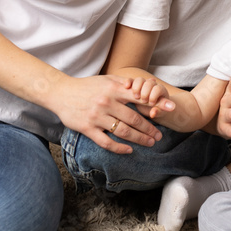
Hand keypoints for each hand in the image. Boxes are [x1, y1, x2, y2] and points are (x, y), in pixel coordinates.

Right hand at [48, 74, 167, 154]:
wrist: (60, 93)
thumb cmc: (86, 86)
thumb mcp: (105, 80)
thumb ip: (123, 84)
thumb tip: (140, 86)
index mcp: (114, 89)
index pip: (140, 98)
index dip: (156, 104)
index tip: (170, 109)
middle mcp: (107, 103)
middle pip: (134, 119)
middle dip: (150, 128)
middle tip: (159, 136)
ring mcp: (97, 117)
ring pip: (123, 131)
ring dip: (139, 139)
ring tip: (149, 143)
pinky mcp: (87, 128)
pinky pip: (106, 142)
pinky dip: (119, 148)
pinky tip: (129, 150)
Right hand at [127, 76, 174, 118]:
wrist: (153, 106)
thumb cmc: (158, 109)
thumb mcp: (159, 112)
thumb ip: (157, 111)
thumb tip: (153, 113)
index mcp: (160, 90)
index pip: (157, 88)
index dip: (153, 96)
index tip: (151, 103)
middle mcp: (152, 84)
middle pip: (148, 83)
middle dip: (145, 93)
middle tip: (143, 101)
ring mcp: (143, 83)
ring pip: (139, 80)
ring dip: (136, 88)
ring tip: (136, 97)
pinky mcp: (134, 85)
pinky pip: (131, 80)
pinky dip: (128, 82)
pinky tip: (126, 86)